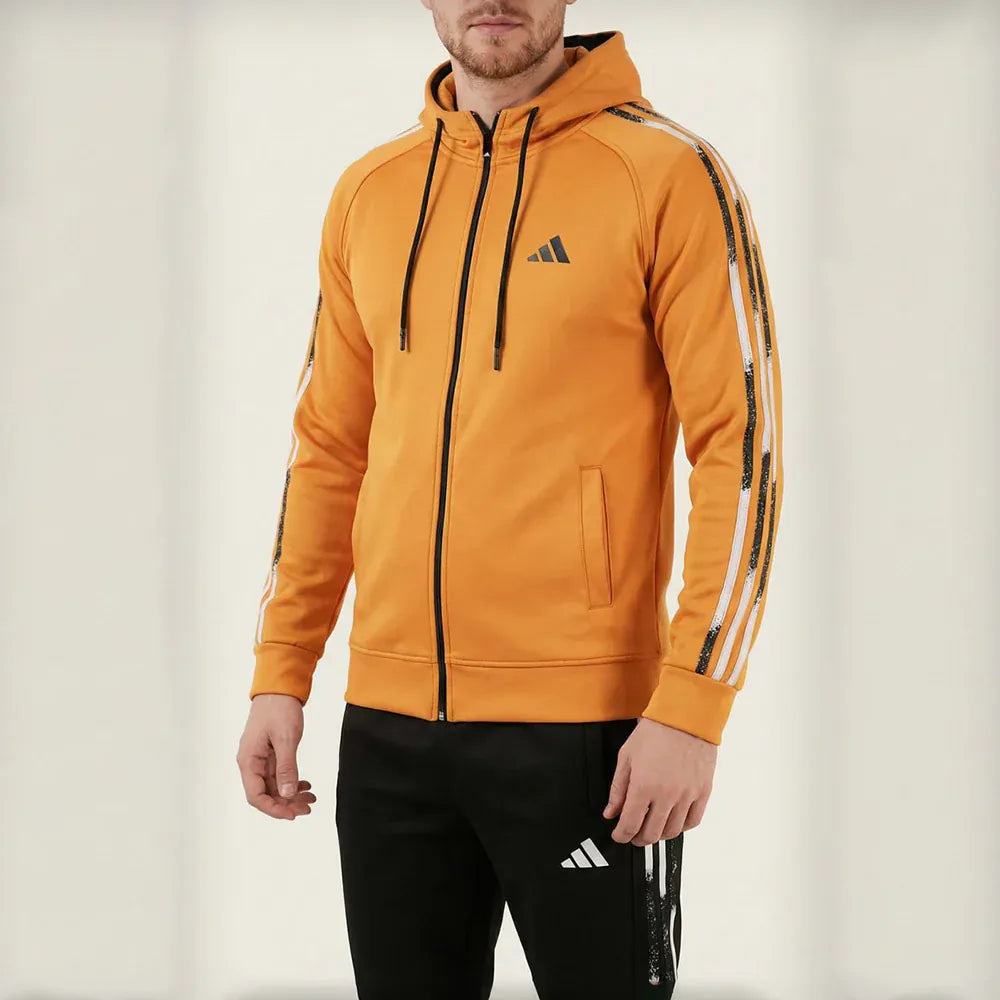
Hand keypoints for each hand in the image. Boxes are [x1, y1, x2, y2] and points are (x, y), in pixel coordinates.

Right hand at [236, 693, 316, 819]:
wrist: (279, 688)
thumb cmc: (279, 708)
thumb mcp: (286, 738)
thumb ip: (286, 767)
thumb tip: (286, 794)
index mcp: (248, 760)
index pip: (256, 796)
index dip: (274, 809)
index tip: (293, 814)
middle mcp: (250, 762)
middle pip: (265, 794)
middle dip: (286, 804)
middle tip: (308, 807)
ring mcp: (259, 758)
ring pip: (274, 786)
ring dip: (291, 794)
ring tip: (311, 798)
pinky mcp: (268, 753)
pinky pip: (278, 774)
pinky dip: (291, 781)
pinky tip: (305, 785)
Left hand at [603, 717, 716, 844]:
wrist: (685, 717)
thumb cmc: (654, 732)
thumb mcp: (626, 757)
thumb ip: (618, 788)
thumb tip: (611, 812)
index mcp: (644, 786)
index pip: (630, 824)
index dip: (621, 835)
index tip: (618, 835)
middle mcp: (666, 795)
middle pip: (651, 834)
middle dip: (638, 839)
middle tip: (633, 834)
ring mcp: (687, 795)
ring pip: (672, 832)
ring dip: (659, 835)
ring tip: (652, 828)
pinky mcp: (703, 792)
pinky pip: (693, 821)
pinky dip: (681, 827)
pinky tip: (672, 821)